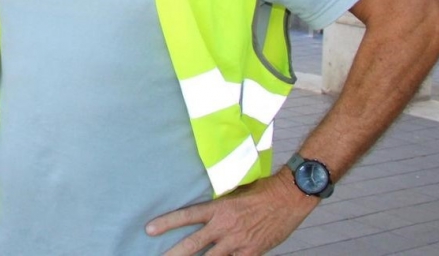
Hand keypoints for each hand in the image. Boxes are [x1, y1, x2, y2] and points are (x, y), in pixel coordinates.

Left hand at [145, 172, 317, 255]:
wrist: (289, 196)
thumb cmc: (262, 189)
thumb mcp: (235, 190)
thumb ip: (219, 202)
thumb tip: (204, 206)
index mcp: (218, 208)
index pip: (186, 216)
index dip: (167, 223)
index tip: (149, 229)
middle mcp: (225, 227)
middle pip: (193, 244)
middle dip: (174, 254)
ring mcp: (238, 242)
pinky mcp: (252, 252)